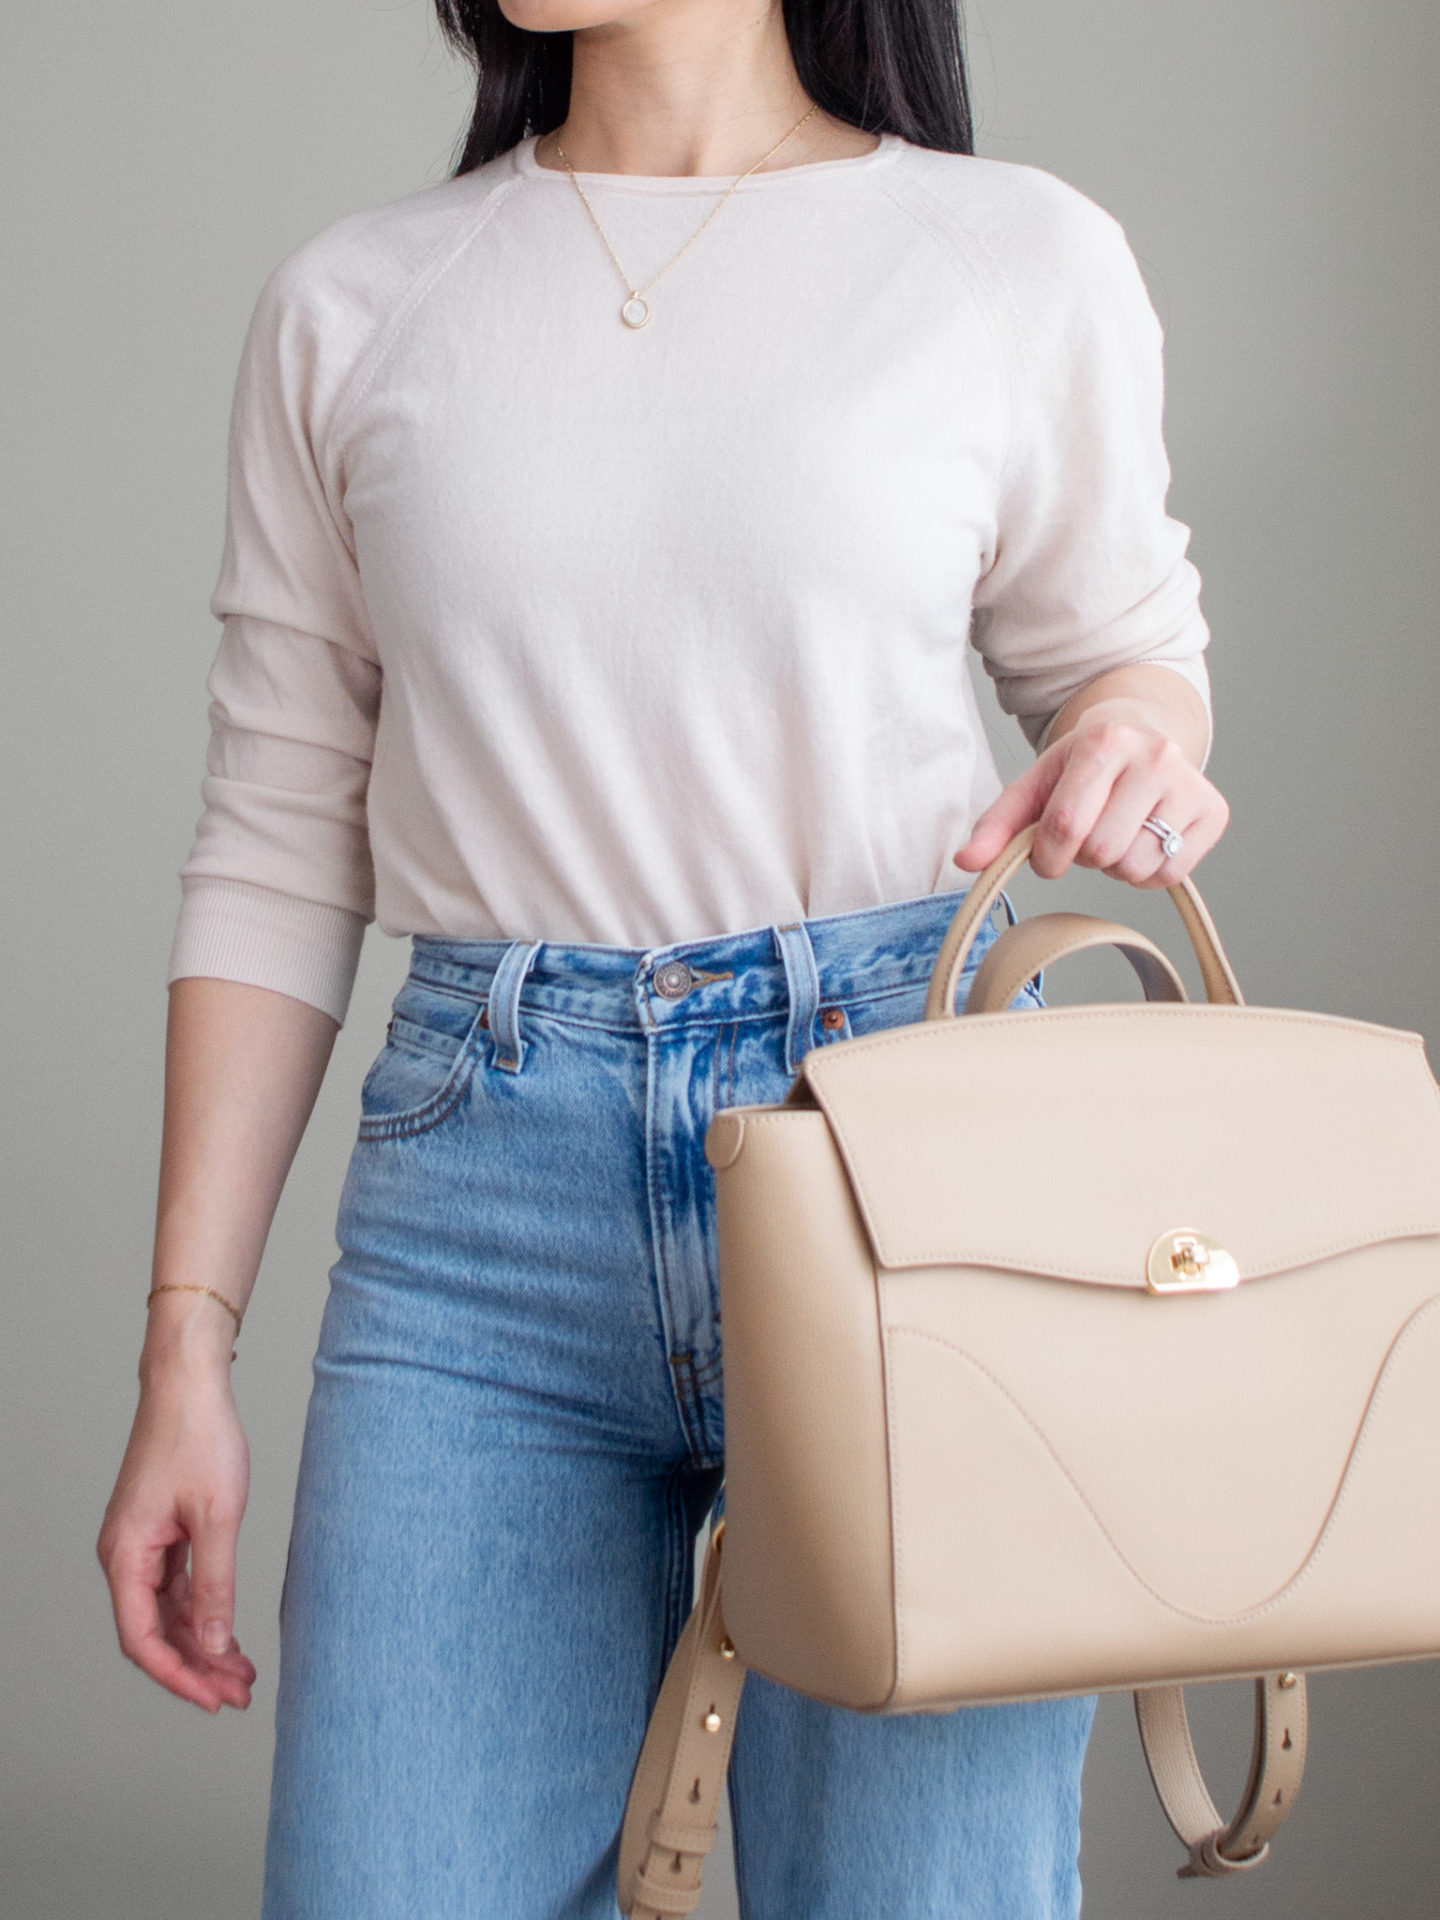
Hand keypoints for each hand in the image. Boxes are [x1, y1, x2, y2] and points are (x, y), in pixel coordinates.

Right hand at [97, 1358, 255, 1712]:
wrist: (190, 1383)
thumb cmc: (200, 1436)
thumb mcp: (218, 1516)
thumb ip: (215, 1584)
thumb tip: (214, 1643)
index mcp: (125, 1554)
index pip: (142, 1639)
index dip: (178, 1676)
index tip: (214, 1699)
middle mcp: (125, 1554)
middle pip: (154, 1632)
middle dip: (196, 1667)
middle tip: (240, 1693)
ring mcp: (141, 1544)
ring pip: (167, 1613)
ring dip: (202, 1643)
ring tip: (243, 1672)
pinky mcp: (159, 1532)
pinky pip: (175, 1588)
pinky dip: (202, 1611)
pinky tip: (229, 1633)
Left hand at [953, 712, 1228, 886]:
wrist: (1141, 734)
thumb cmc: (1081, 767)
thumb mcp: (1035, 784)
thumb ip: (997, 825)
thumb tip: (965, 863)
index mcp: (1105, 741)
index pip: (1067, 825)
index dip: (1048, 857)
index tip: (1047, 855)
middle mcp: (1155, 756)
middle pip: (1103, 851)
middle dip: (1084, 857)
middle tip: (1088, 834)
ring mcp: (1190, 783)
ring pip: (1137, 867)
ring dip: (1115, 867)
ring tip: (1115, 834)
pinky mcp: (1214, 811)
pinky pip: (1170, 875)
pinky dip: (1147, 873)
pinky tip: (1142, 841)